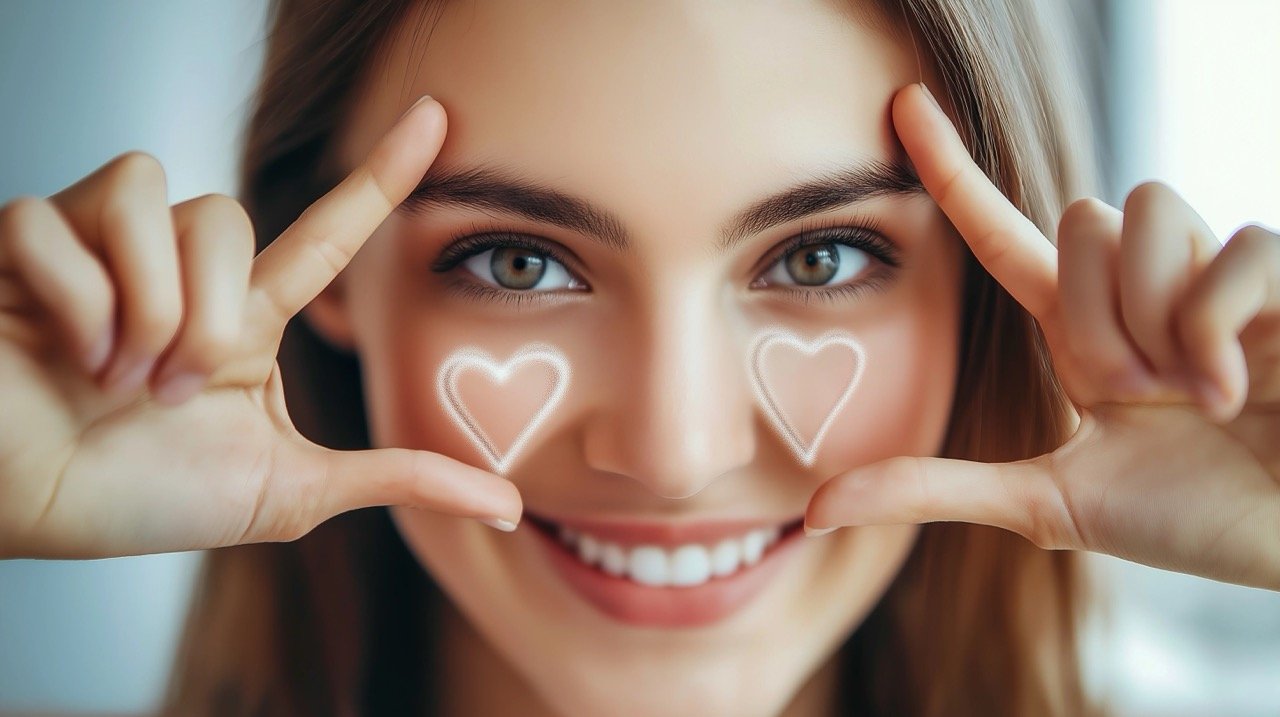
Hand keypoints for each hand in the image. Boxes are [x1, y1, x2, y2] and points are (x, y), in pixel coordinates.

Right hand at [0, 96, 520, 558]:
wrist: (30, 514)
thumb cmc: (143, 498)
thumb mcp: (288, 491)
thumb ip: (393, 480)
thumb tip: (505, 504)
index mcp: (244, 318)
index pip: (327, 232)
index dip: (382, 175)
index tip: (438, 117)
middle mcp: (180, 269)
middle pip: (228, 215)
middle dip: (205, 316)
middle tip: (172, 391)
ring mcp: (100, 250)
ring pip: (154, 199)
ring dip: (144, 306)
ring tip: (114, 376)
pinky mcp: (21, 245)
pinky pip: (52, 220)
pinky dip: (70, 300)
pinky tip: (61, 352)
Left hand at [805, 83, 1279, 590]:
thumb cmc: (1189, 523)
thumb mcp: (1049, 505)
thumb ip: (936, 491)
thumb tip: (813, 511)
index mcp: (1080, 332)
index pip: (999, 235)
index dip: (950, 170)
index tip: (901, 106)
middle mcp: (1140, 289)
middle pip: (1077, 217)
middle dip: (1100, 318)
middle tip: (1140, 398)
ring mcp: (1214, 276)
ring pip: (1142, 214)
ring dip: (1156, 320)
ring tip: (1194, 393)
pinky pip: (1235, 247)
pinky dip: (1221, 329)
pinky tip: (1238, 388)